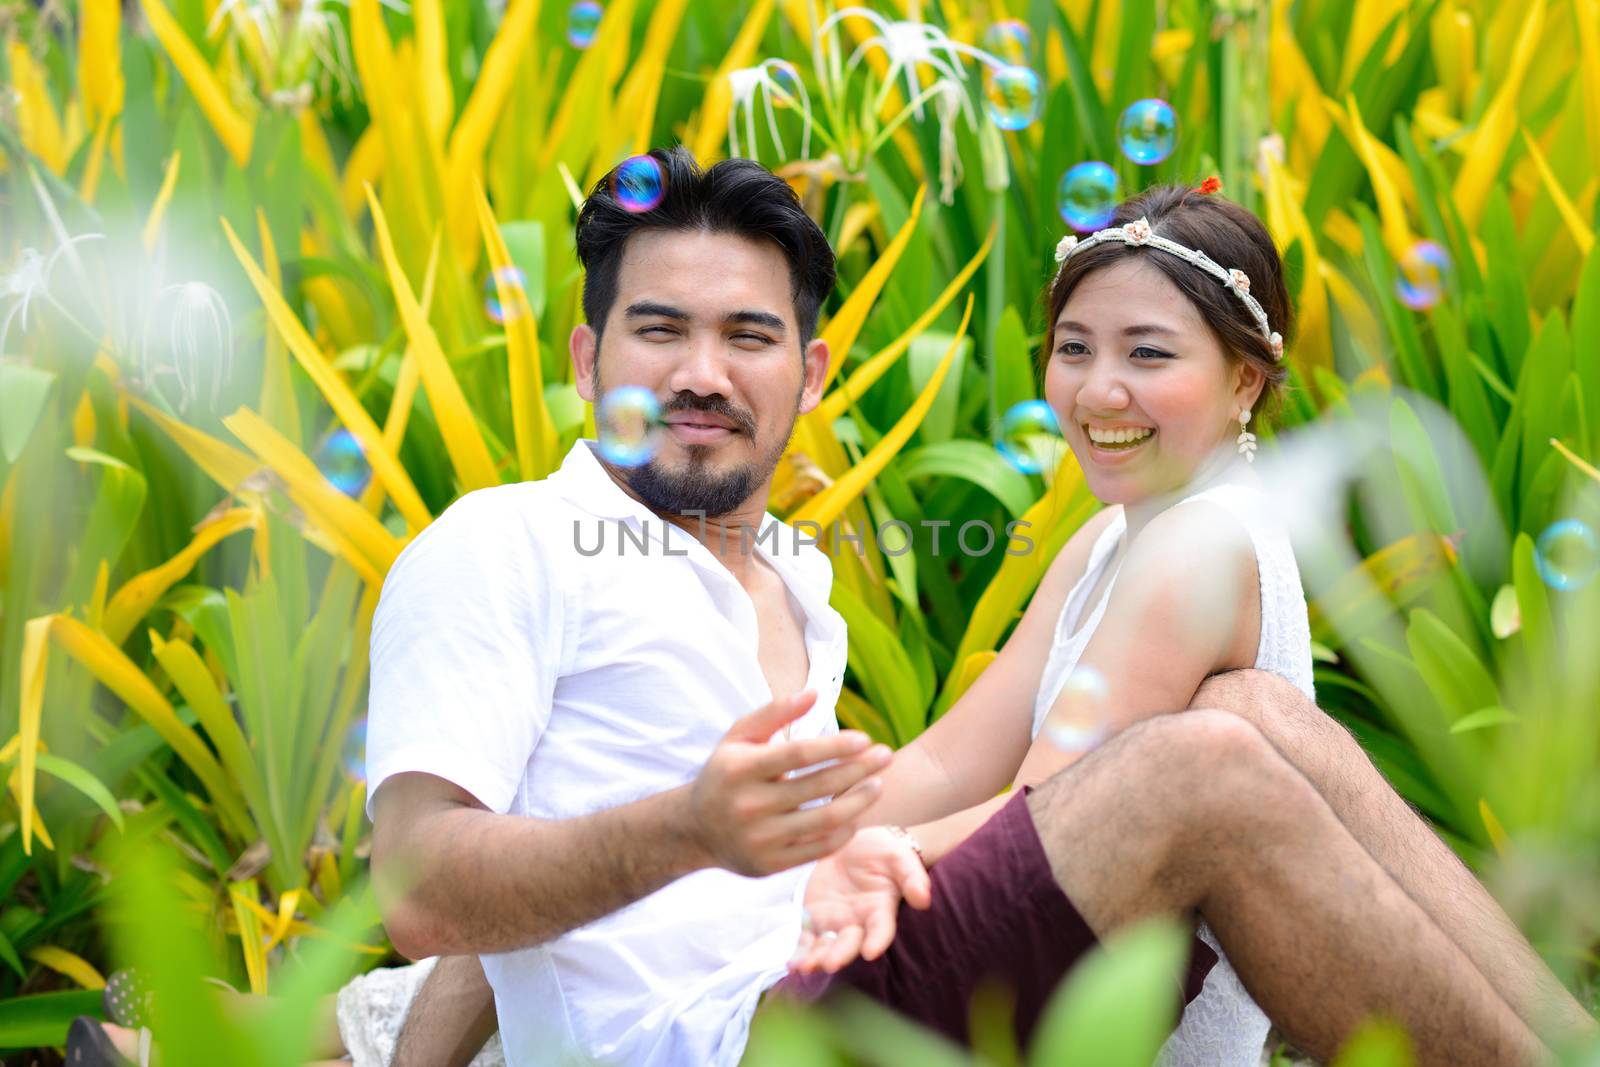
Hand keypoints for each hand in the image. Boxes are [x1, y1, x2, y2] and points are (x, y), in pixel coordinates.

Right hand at [688, 691, 892, 876]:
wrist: (693, 830)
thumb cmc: (725, 774)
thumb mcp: (739, 737)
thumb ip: (775, 712)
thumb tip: (814, 693)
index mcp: (741, 769)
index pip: (798, 755)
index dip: (835, 746)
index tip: (865, 739)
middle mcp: (749, 805)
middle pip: (819, 787)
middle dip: (859, 769)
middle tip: (886, 756)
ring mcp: (760, 838)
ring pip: (825, 821)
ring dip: (859, 801)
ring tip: (878, 784)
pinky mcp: (770, 864)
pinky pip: (819, 849)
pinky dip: (844, 831)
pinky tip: (856, 814)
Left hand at [789, 826, 931, 974]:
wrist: (855, 843)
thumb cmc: (884, 852)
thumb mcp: (900, 858)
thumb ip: (912, 877)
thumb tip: (924, 899)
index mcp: (881, 910)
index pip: (881, 930)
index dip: (877, 940)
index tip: (871, 952)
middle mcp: (858, 923)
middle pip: (849, 943)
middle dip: (840, 954)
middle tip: (831, 963)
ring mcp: (835, 923)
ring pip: (826, 946)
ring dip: (816, 958)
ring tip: (805, 966)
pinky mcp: (814, 918)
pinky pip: (806, 938)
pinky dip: (799, 951)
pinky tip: (791, 963)